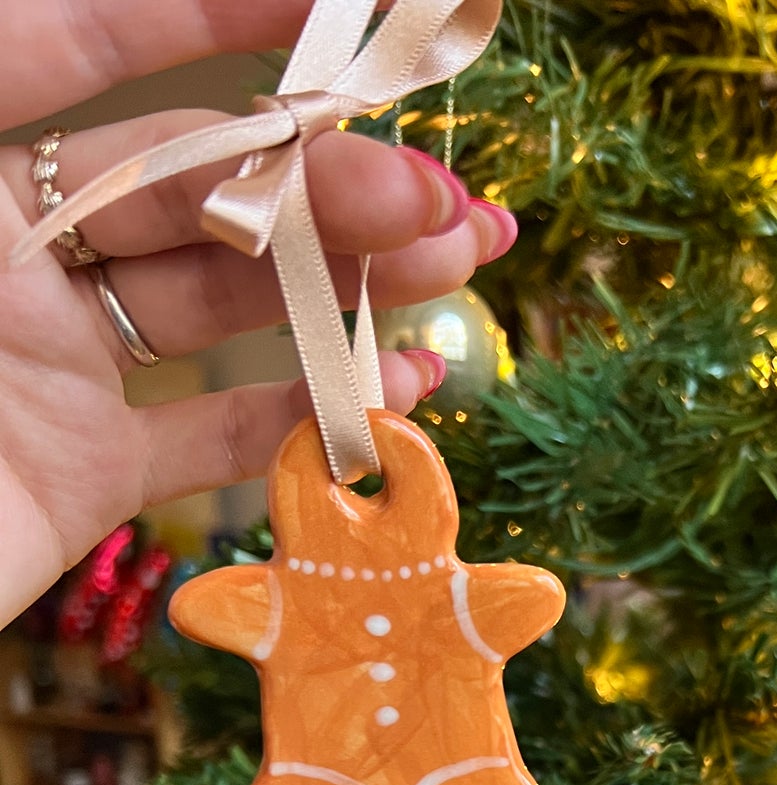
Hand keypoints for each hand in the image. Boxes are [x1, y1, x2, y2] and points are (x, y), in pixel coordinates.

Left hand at [0, 0, 513, 623]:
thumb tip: (44, 28)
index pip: (85, 50)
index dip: (204, 13)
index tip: (332, 2)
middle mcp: (6, 251)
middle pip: (194, 186)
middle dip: (328, 181)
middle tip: (440, 196)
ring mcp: (51, 364)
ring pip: (223, 301)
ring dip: (348, 283)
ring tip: (461, 260)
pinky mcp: (83, 474)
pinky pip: (212, 434)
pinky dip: (312, 416)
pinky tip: (398, 388)